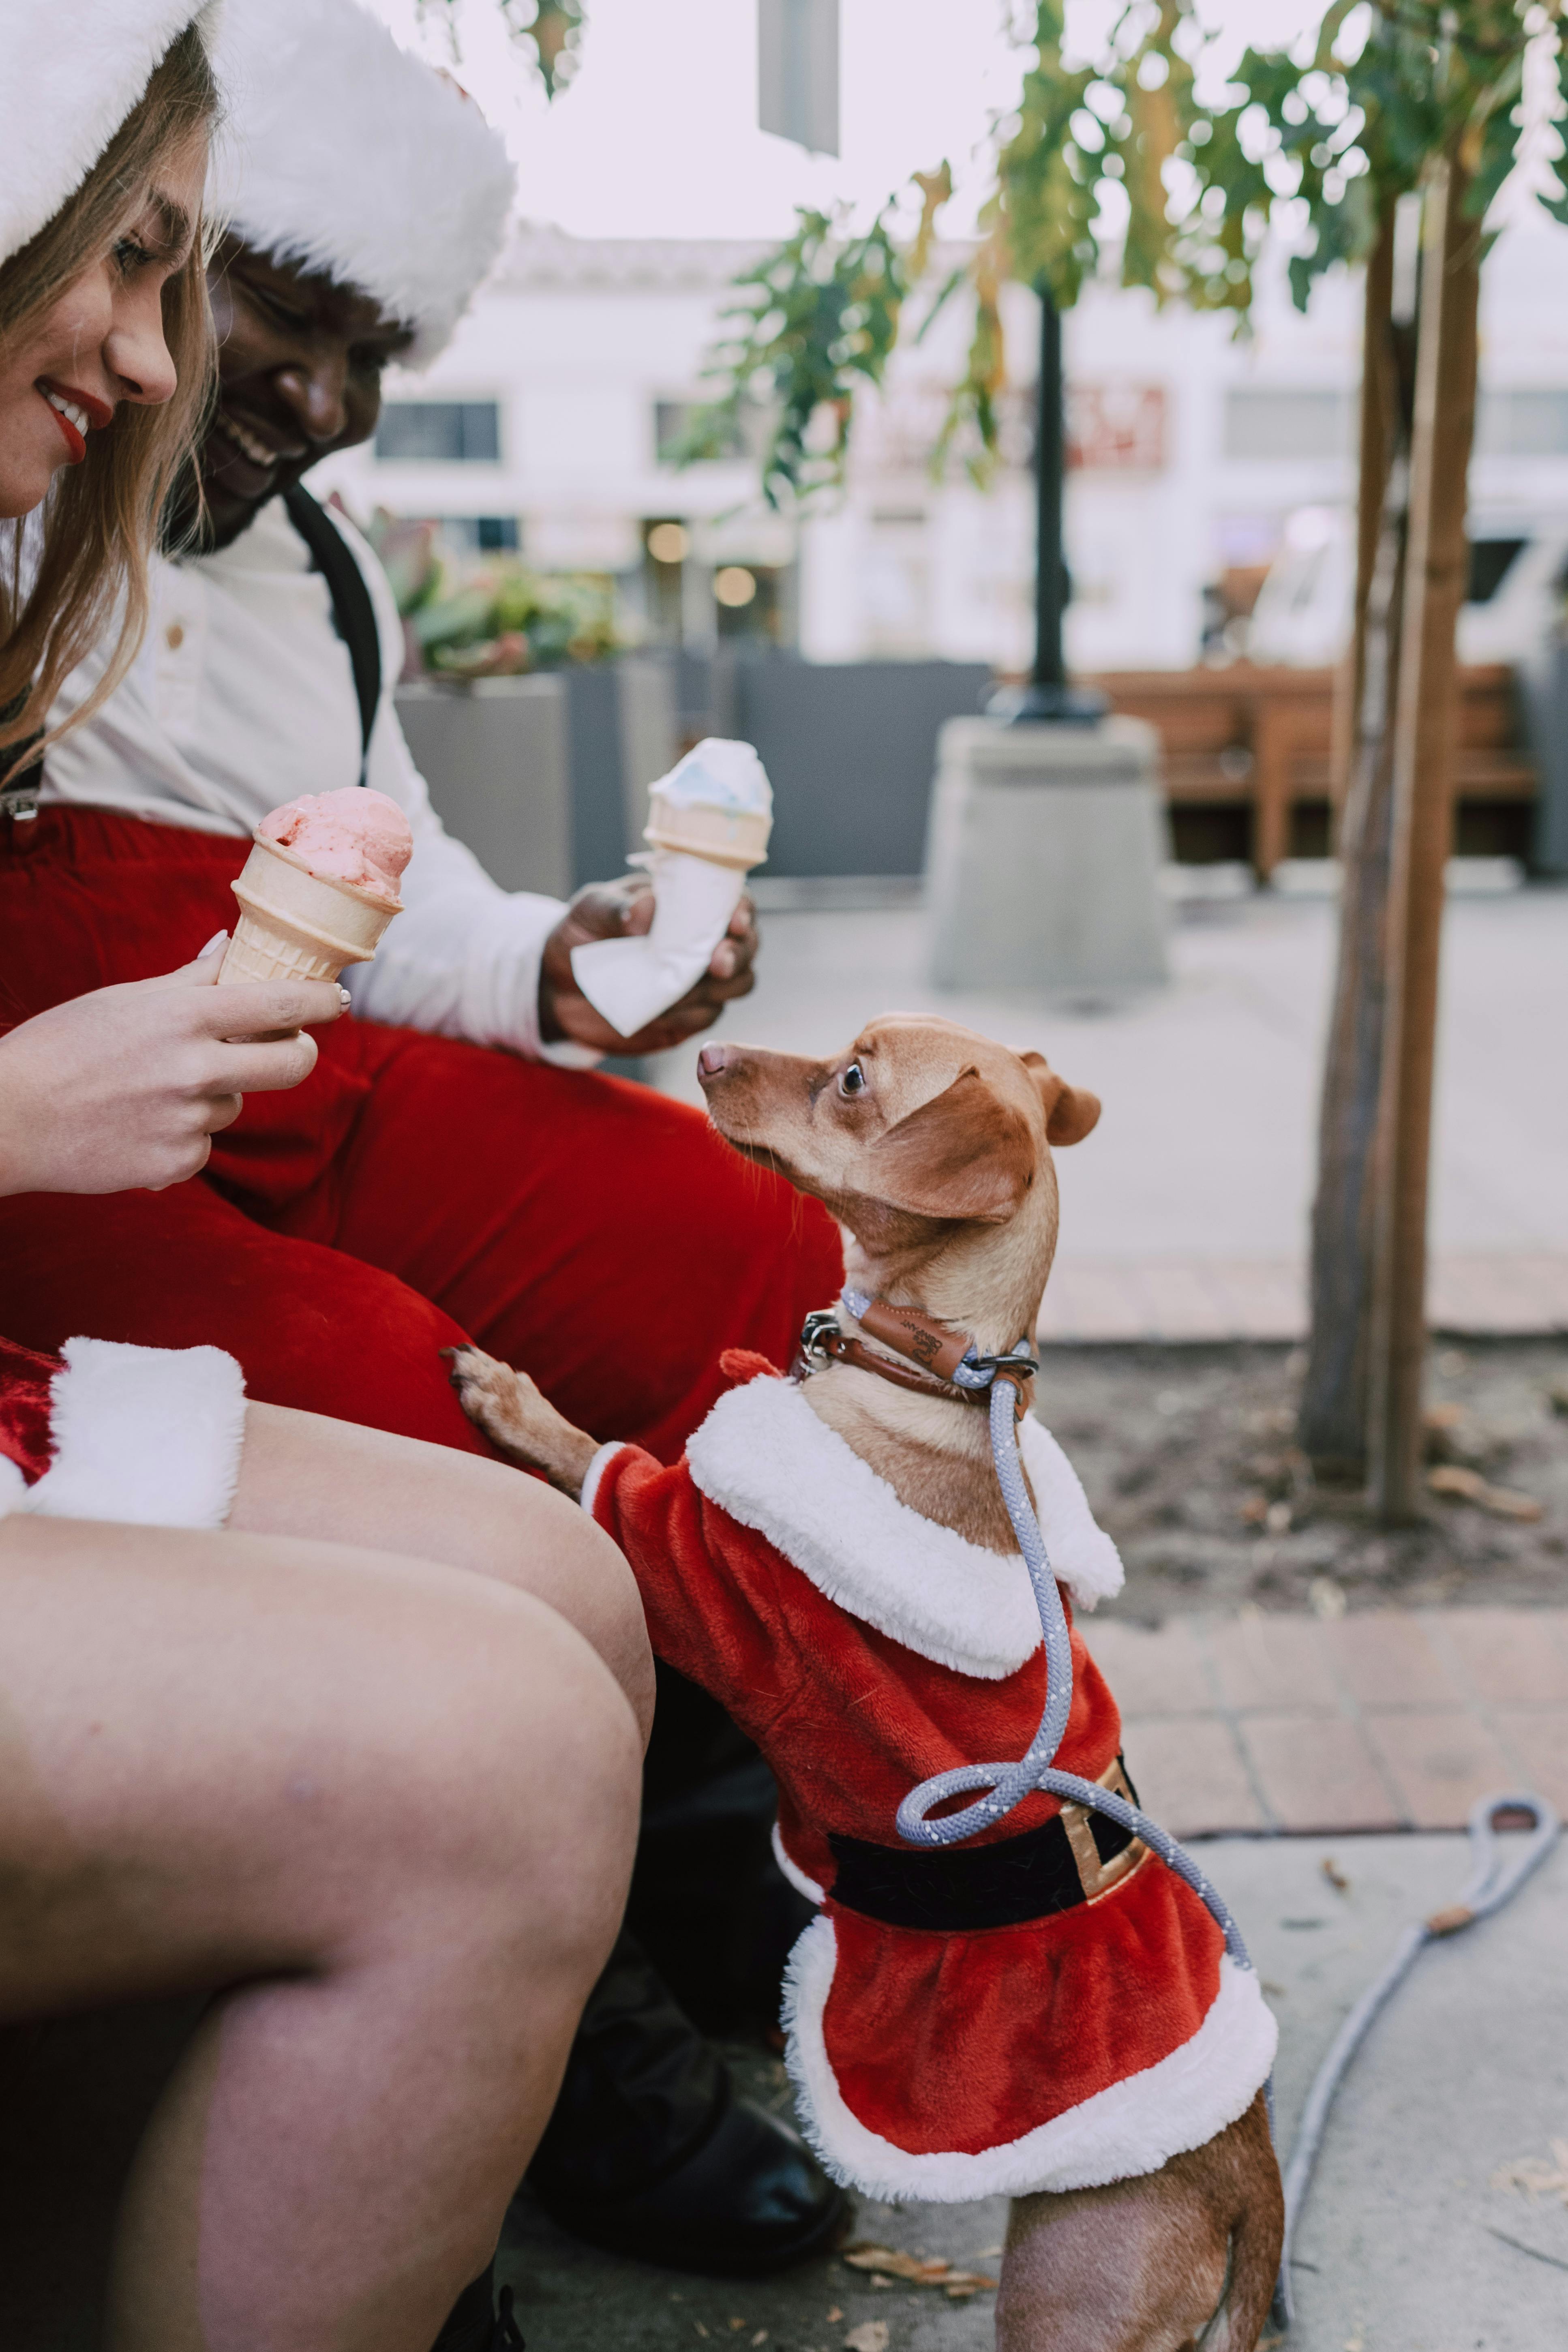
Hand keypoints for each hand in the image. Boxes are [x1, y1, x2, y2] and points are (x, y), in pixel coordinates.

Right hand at [0, 937, 345, 1196]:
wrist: (9, 1117)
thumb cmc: (62, 1048)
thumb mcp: (124, 1001)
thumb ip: (188, 980)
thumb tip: (229, 946)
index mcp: (182, 1017)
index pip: (280, 1004)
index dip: (320, 1002)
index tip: (337, 1000)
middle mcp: (193, 1068)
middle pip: (293, 1064)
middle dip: (298, 1054)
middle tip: (286, 1049)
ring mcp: (186, 1120)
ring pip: (235, 1104)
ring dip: (213, 1096)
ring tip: (151, 1091)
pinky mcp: (174, 1164)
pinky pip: (204, 1147)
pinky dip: (181, 1138)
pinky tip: (137, 1126)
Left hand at [539, 875, 758, 1056]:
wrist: (558, 988)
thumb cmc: (579, 934)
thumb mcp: (589, 910)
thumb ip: (616, 907)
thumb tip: (647, 911)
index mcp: (686, 904)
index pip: (731, 901)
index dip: (743, 911)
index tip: (735, 922)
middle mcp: (702, 941)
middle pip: (747, 946)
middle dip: (739, 954)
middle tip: (716, 963)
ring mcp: (699, 980)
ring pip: (737, 984)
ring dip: (719, 988)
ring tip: (678, 991)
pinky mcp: (688, 1015)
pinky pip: (707, 1016)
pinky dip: (690, 1014)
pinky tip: (662, 1011)